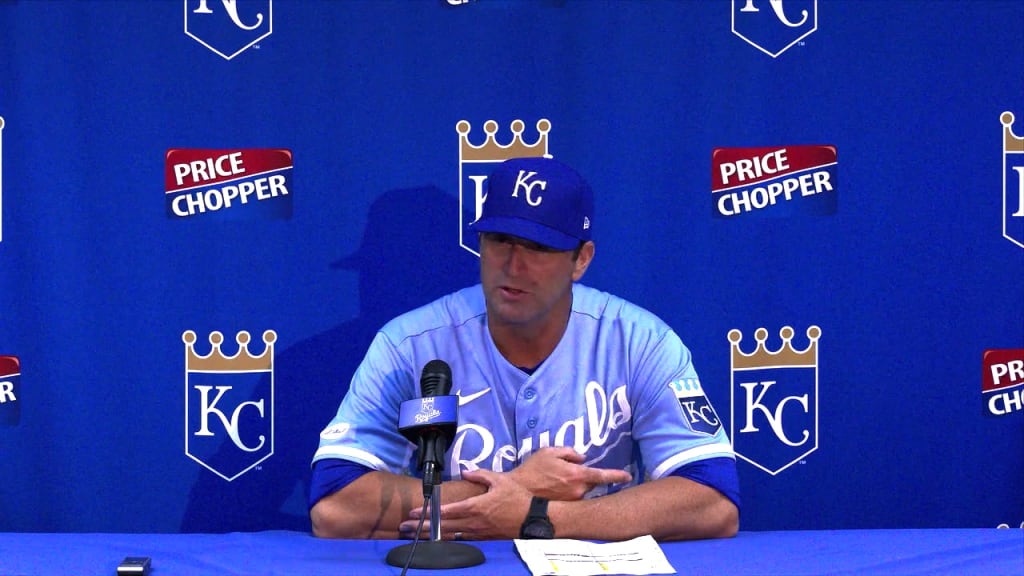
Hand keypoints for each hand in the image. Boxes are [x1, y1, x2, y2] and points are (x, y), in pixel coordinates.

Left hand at [401, 469, 531, 540]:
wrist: (533, 518)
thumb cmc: (517, 498)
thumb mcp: (499, 480)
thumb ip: (480, 475)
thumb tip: (465, 472)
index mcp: (475, 506)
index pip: (446, 510)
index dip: (428, 512)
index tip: (415, 512)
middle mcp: (473, 522)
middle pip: (442, 526)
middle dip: (422, 527)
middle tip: (405, 527)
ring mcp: (478, 533)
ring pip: (449, 536)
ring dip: (431, 536)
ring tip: (416, 536)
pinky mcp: (483, 539)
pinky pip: (461, 540)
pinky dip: (447, 541)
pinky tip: (438, 541)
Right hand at [509, 446, 631, 499]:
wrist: (518, 493)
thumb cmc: (532, 470)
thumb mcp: (549, 452)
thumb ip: (568, 452)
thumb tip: (581, 458)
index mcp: (576, 475)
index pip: (602, 475)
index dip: (616, 475)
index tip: (627, 477)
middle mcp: (578, 490)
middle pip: (592, 482)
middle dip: (587, 476)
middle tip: (570, 472)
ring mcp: (572, 501)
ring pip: (583, 490)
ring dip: (577, 485)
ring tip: (557, 480)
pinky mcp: (566, 508)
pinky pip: (574, 498)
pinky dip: (570, 493)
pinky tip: (556, 489)